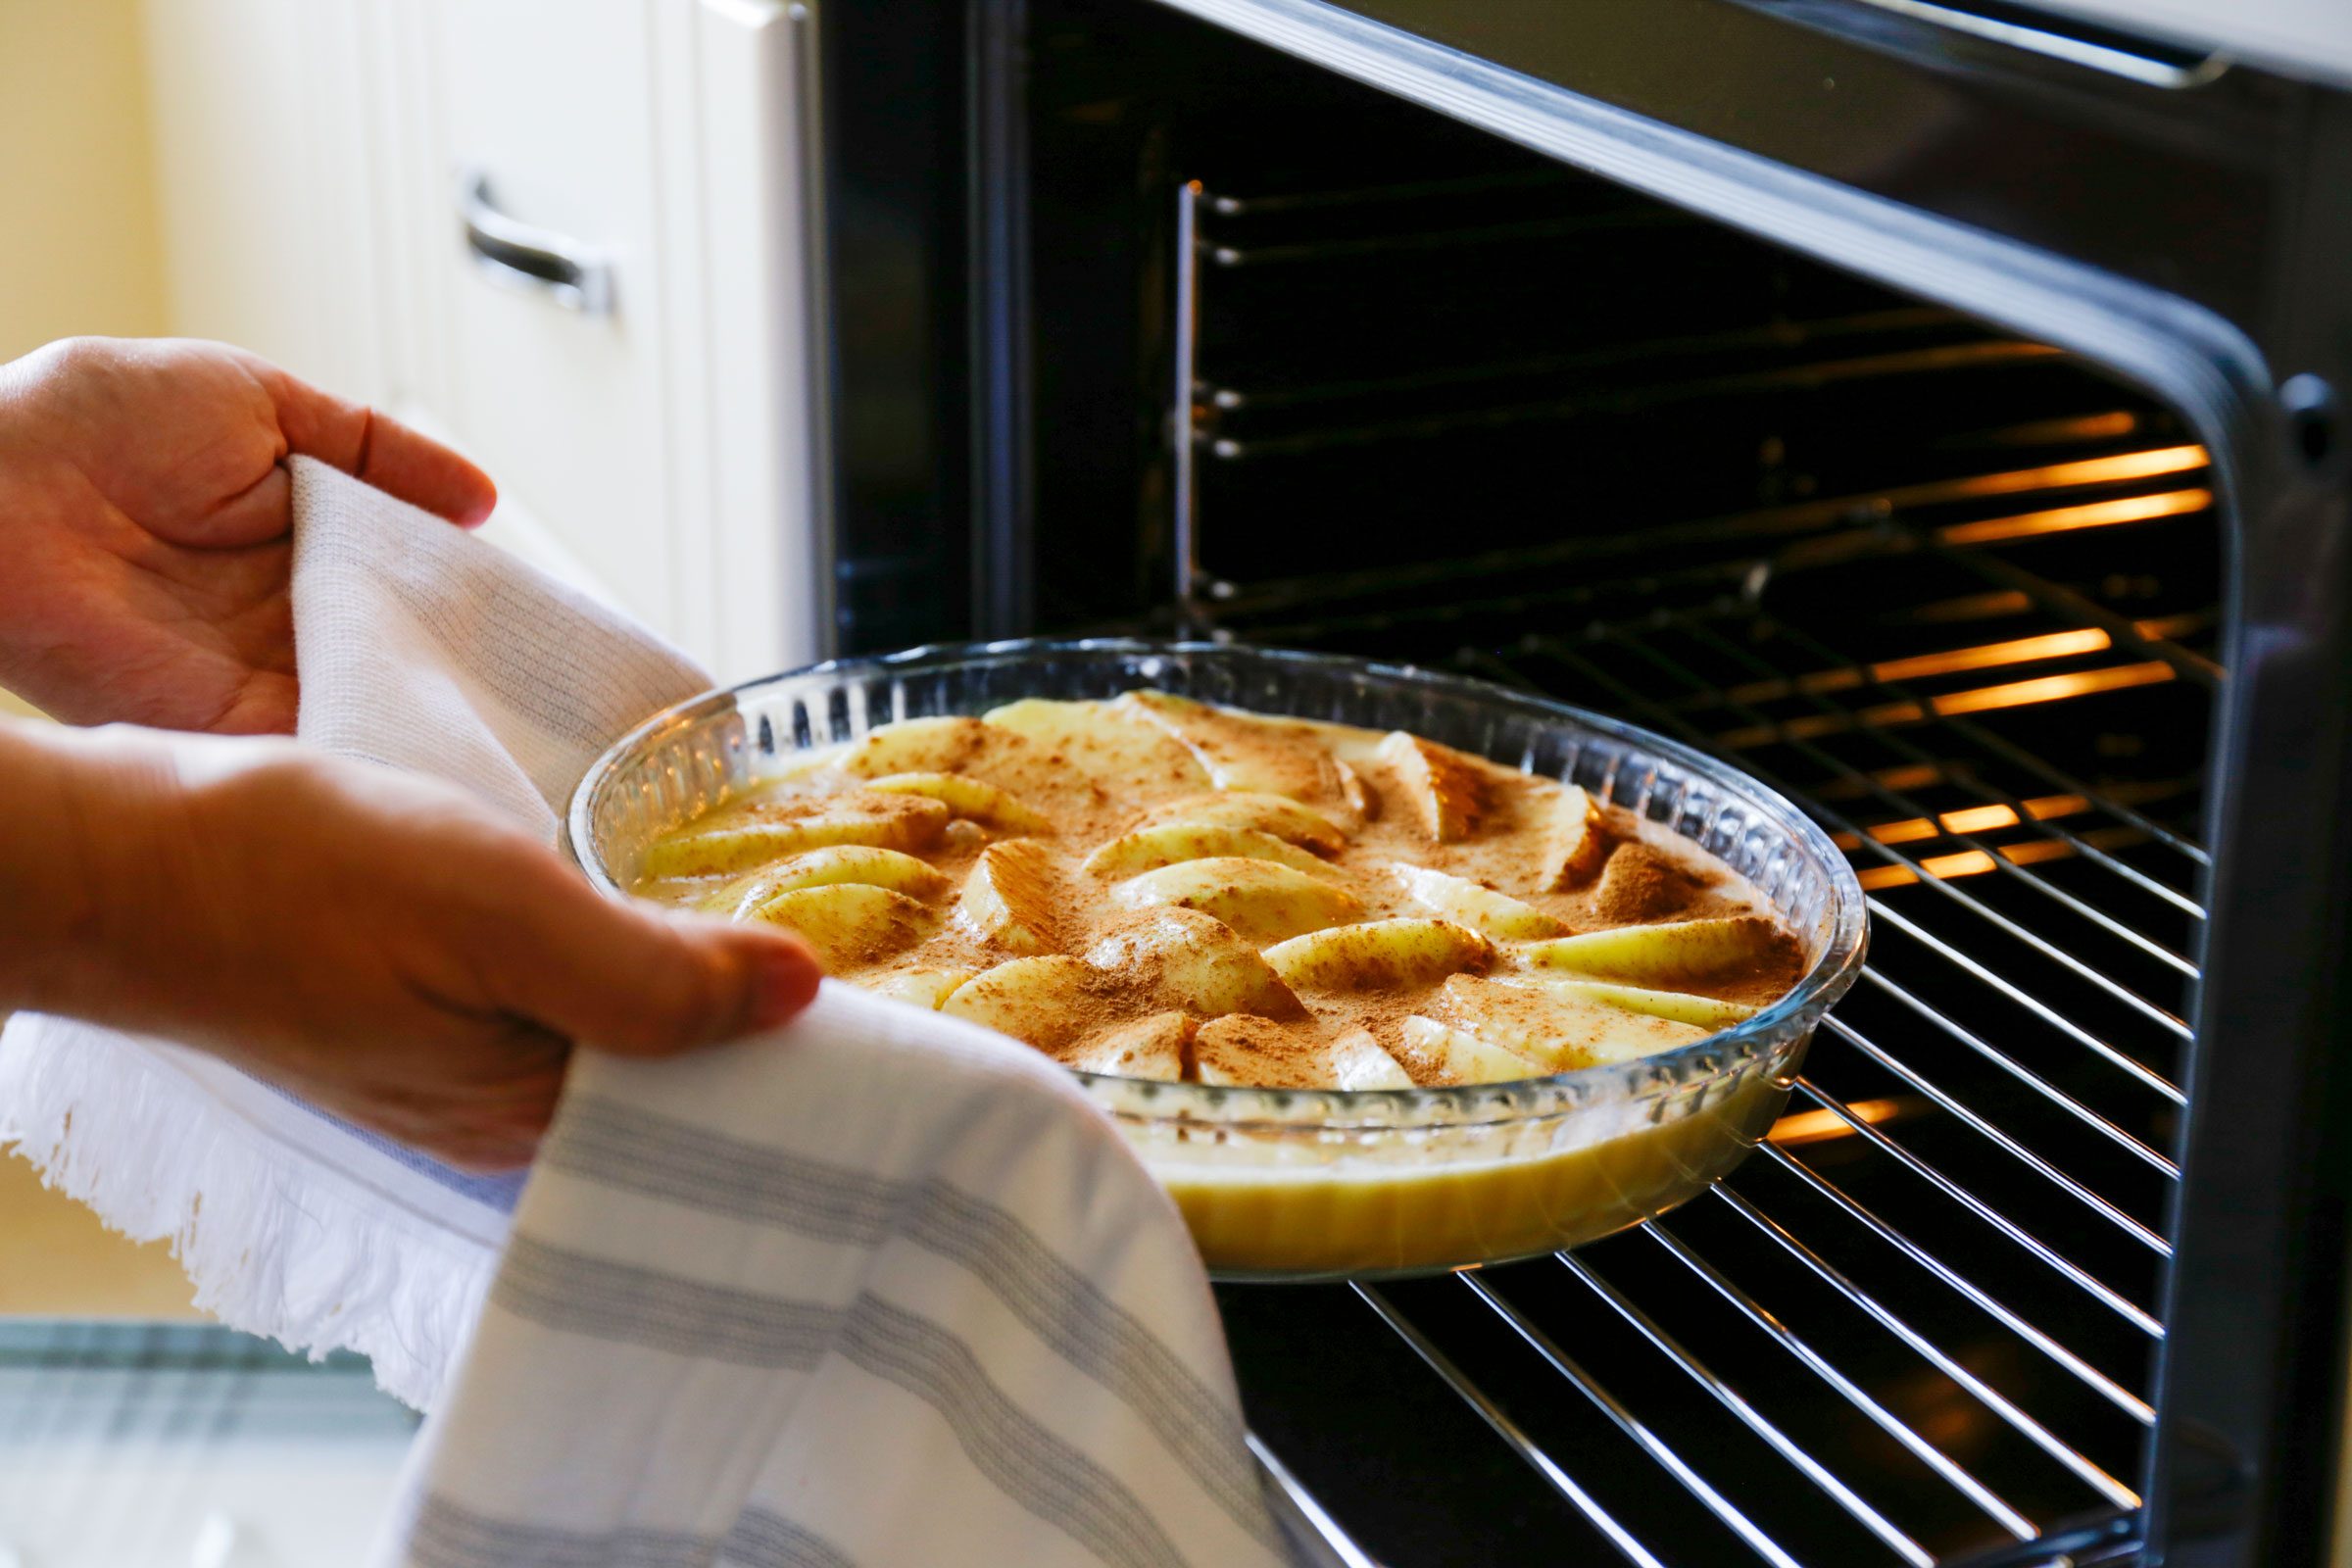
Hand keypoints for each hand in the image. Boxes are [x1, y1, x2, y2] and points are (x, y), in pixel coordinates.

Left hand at [0, 337, 495, 734]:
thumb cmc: (95, 420)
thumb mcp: (259, 398)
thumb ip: (377, 447)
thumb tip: (483, 498)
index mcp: (302, 539)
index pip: (410, 579)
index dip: (472, 597)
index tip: (541, 618)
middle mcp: (286, 613)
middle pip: (405, 648)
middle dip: (472, 666)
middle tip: (554, 681)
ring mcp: (260, 671)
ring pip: (377, 698)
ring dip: (437, 709)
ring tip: (523, 725)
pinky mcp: (225, 722)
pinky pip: (322, 742)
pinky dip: (379, 747)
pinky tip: (444, 744)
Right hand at [12, 725, 820, 1169]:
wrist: (121, 850)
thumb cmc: (291, 880)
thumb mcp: (499, 914)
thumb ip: (650, 975)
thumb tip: (800, 995)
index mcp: (525, 1120)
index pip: (707, 1119)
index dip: (799, 1068)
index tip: (896, 1015)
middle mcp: (502, 1107)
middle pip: (675, 1081)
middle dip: (763, 1023)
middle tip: (875, 942)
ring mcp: (463, 1052)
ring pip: (622, 1027)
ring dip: (696, 975)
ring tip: (796, 914)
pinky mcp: (431, 995)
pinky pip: (562, 987)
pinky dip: (621, 948)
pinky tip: (662, 901)